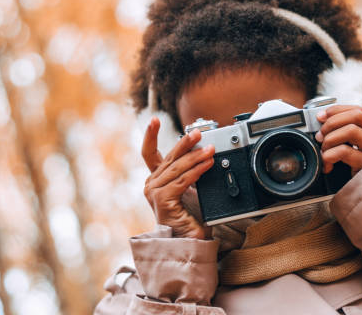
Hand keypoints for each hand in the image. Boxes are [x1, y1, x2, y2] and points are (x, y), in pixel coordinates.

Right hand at [141, 116, 214, 238]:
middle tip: (200, 132)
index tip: (154, 119)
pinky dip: (197, 171)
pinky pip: (182, 180)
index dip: (151, 134)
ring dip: (196, 157)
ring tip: (211, 150)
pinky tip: (208, 165)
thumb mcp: (192, 187)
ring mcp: (154, 193)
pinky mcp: (162, 200)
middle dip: (185, 142)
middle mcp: (152, 184)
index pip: (150, 153)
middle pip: (168, 156)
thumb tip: (205, 151)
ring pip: (177, 167)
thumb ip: (192, 171)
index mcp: (157, 179)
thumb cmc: (192, 217)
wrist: (190, 242)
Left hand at [315, 105, 361, 174]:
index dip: (337, 110)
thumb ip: (345, 139)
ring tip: (324, 151)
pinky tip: (327, 165)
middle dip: (332, 122)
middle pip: (357, 116)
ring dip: (330, 138)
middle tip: (320, 135)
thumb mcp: (355, 154)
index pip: (359, 111)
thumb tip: (322, 124)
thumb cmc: (359, 178)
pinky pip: (345, 152)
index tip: (321, 116)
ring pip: (351, 130)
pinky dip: (329, 155)